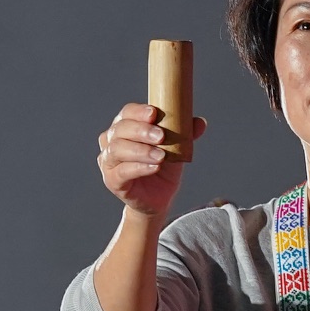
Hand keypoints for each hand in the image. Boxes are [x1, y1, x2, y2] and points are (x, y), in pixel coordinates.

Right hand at [97, 102, 205, 217]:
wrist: (158, 198)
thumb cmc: (162, 168)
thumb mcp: (176, 148)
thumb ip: (185, 134)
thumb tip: (200, 122)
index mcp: (125, 128)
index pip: (127, 113)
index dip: (139, 112)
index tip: (154, 113)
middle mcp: (111, 142)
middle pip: (120, 129)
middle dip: (141, 130)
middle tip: (161, 136)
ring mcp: (109, 161)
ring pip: (118, 149)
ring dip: (142, 150)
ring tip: (161, 155)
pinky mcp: (112, 180)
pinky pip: (122, 171)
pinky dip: (139, 167)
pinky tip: (154, 167)